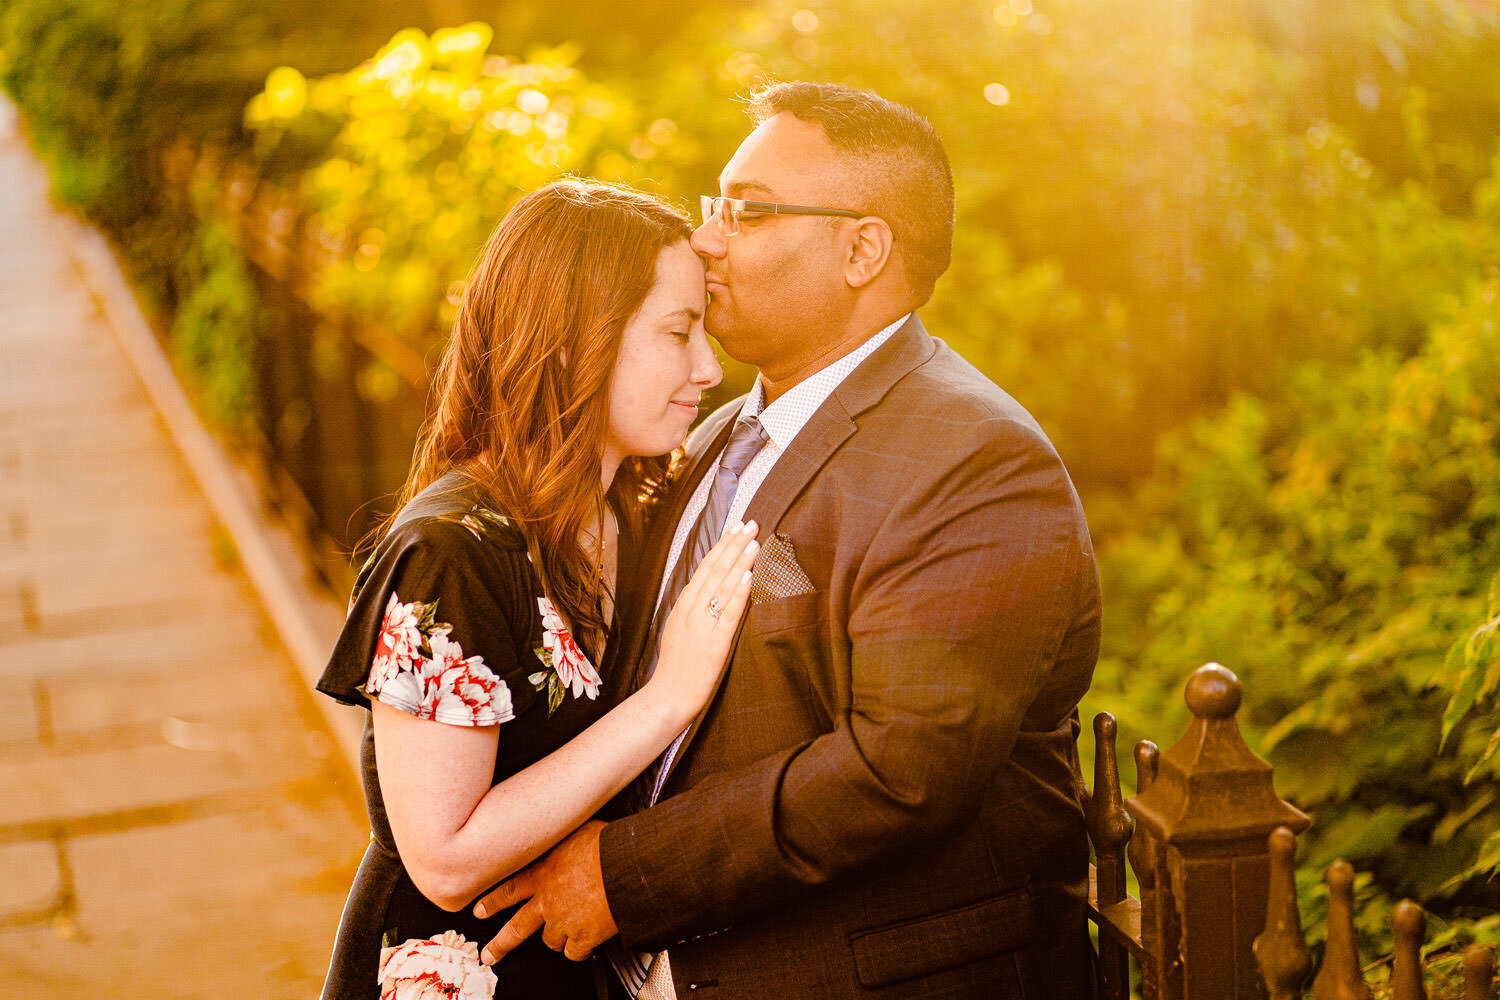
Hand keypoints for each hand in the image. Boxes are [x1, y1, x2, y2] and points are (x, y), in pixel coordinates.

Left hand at [474, 820, 615, 963]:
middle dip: (500, 944)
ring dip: (558, 937)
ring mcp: (563, 921)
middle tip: (490, 954)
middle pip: (517, 928)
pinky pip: (575, 952)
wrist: (626, 866)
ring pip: (551, 941)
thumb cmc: (606, 844)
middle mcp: (547, 901)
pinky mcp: (582, 937)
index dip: (492, 901)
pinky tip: (586, 942)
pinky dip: (580, 949)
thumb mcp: (574, 832)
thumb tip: (563, 833)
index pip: (509, 890)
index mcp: (542, 873)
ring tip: (567, 932)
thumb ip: (561, 843)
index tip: (480, 910)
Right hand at [650, 521, 758, 718]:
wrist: (669, 695)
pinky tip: (748, 576)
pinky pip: (729, 613)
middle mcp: (692, 610)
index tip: (736, 528)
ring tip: (754, 542)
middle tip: (750, 524)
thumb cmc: (677, 665)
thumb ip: (694, 608)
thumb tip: (711, 588)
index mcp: (684, 605)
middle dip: (734, 545)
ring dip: (740, 562)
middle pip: (714, 570)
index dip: (722, 546)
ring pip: (722, 586)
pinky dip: (739, 593)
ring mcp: (702, 625)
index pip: (704, 567)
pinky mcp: (715, 642)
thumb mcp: (680, 628)